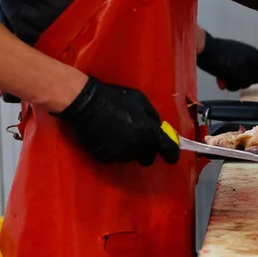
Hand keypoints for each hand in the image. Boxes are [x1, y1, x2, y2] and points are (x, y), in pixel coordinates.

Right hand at [52, 76, 179, 165]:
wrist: (85, 103)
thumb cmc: (115, 98)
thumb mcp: (140, 100)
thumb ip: (152, 116)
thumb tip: (157, 127)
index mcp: (148, 133)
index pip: (168, 150)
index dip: (172, 154)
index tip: (172, 156)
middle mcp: (136, 147)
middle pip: (148, 158)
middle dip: (147, 150)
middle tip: (141, 139)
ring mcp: (120, 154)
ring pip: (131, 158)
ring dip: (131, 150)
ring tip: (121, 135)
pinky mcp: (105, 158)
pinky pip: (116, 158)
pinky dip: (115, 151)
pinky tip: (108, 138)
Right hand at [197, 32, 257, 90]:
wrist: (208, 49)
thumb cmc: (223, 48)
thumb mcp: (242, 49)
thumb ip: (252, 58)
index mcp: (253, 53)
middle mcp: (250, 63)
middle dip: (252, 78)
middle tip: (244, 75)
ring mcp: (241, 71)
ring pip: (247, 84)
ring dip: (241, 82)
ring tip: (233, 75)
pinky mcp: (232, 78)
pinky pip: (236, 87)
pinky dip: (232, 85)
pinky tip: (226, 79)